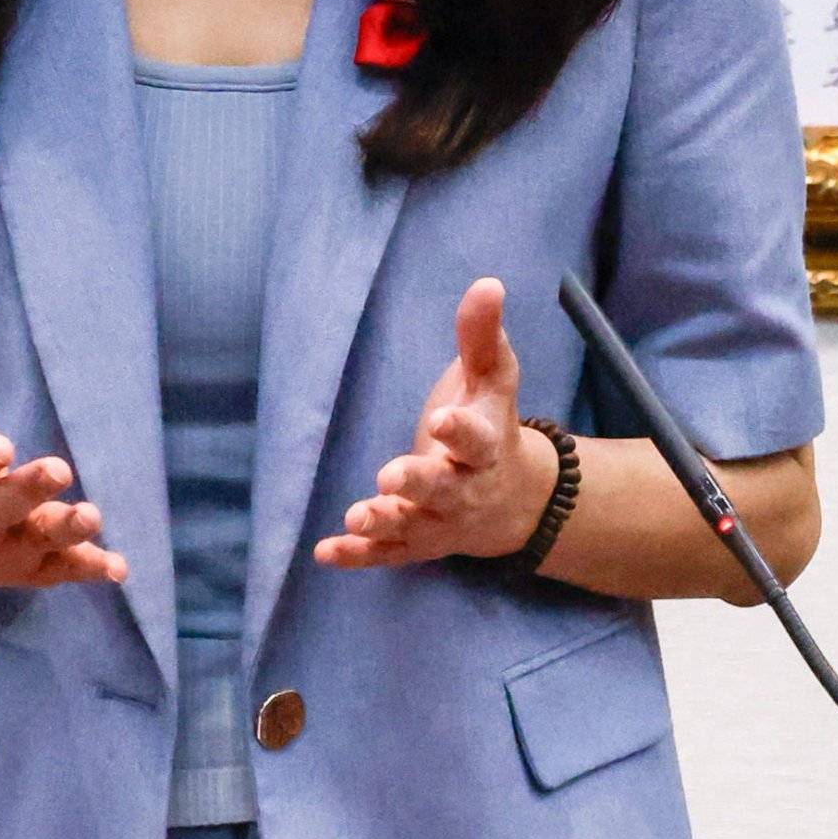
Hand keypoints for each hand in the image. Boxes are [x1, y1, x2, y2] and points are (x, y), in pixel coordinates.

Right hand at [0, 314, 128, 593]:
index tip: (1, 446)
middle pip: (2, 504)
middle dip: (30, 489)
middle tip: (60, 470)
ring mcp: (1, 546)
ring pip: (34, 541)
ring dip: (65, 530)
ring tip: (93, 516)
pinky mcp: (24, 568)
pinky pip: (57, 571)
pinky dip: (87, 568)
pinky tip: (118, 567)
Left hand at [315, 278, 559, 571]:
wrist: (512, 500)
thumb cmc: (492, 423)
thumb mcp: (493, 379)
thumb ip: (482, 336)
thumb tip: (487, 282)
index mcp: (485, 447)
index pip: (475, 439)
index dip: (459, 431)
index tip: (442, 419)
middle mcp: (464, 490)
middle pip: (442, 490)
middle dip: (417, 483)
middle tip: (389, 475)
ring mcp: (438, 521)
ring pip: (412, 526)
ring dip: (383, 522)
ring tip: (355, 516)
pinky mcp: (415, 542)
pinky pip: (386, 554)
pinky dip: (358, 556)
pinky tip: (324, 551)